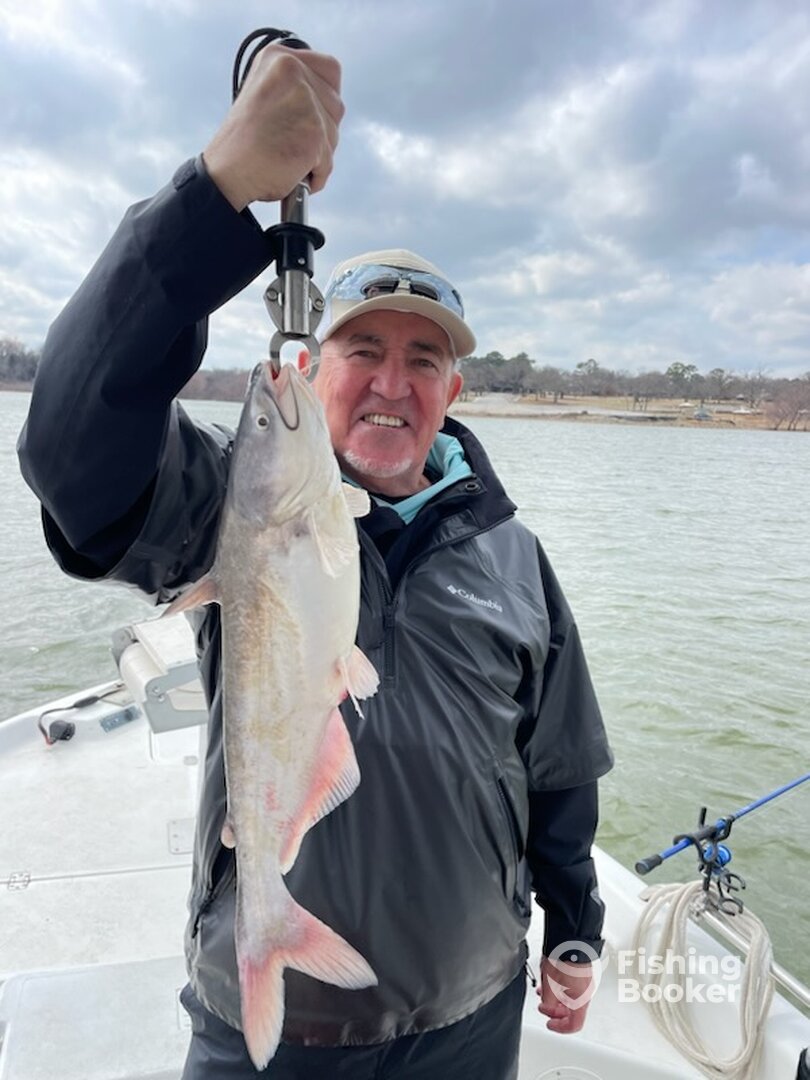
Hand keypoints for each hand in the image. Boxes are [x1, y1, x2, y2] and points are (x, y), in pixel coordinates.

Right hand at [203, 44, 343, 209]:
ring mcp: (305, 101)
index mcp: (278, 56)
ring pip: (334, 133)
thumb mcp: (266, 93)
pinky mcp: (314, 132)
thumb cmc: (243, 143)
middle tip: (290, 141)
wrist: (226, 172)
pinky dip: (315, 174)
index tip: (309, 115)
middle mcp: (292, 70)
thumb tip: (326, 100)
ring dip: (318, 154)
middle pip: (336, 105)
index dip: (325, 98)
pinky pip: (328, 161)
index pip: (331, 69)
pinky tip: (292, 173)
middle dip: (322, 130)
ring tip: (287, 155)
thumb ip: (295, 88)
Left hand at [536, 955, 593, 1033]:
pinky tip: (549, 980)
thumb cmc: (563, 959)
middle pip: (571, 1011)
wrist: (570, 937)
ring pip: (569, 997)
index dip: (560, 1028)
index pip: (575, 1024)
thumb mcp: (550, 986)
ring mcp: (584, 981)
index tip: (550, 1024)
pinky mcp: (580, 971)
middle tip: (543, 1006)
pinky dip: (559, 988)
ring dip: (555, 998)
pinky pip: (570, 986)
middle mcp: (585, 992)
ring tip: (542, 991)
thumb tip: (547, 1007)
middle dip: (554, 1010)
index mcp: (581, 1000)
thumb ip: (548, 1003)